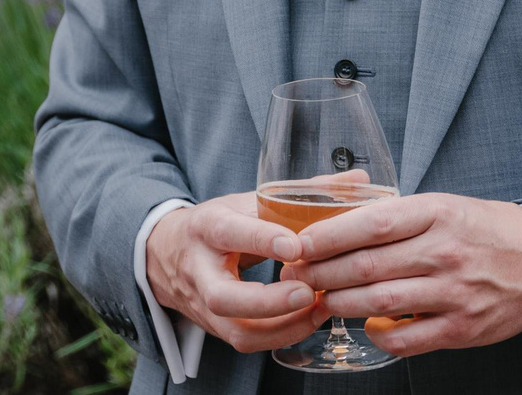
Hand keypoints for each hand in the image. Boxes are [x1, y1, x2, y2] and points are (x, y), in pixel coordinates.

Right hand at [143, 195, 319, 354]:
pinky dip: (283, 335)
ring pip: (237, 332)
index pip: (228, 233)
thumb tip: (352, 179)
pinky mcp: (216, 329)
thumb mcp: (243, 201)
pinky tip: (309, 319)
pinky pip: (249, 343)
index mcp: (206, 228)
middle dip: (269, 301)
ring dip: (284, 327)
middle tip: (307, 293)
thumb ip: (293, 195)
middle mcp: (200, 271)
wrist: (168, 254)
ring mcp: (205, 306)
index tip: (295, 246)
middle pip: (224, 297)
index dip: (261, 240)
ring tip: (318, 309)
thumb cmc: (217, 224)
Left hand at [280, 192, 521, 356]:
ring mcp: (455, 293)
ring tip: (319, 300)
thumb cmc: (480, 229)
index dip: (326, 236)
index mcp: (435, 213)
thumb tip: (333, 221)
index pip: (369, 223)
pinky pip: (408, 339)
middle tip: (295, 276)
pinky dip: (379, 336)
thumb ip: (394, 215)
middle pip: (366, 266)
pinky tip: (366, 327)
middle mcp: (443, 252)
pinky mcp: (463, 329)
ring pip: (380, 302)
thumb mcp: (440, 205)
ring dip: (341, 303)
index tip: (297, 243)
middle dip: (321, 273)